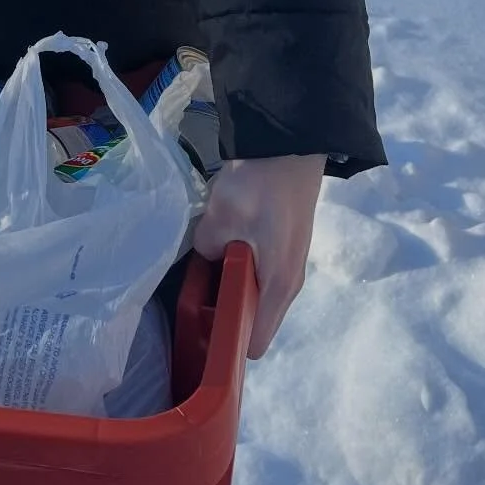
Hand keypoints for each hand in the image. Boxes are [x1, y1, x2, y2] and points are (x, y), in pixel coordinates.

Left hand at [192, 152, 325, 359]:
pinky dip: (238, 265)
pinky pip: (257, 271)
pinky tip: (221, 241)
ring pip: (253, 292)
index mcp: (278, 286)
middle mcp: (288, 284)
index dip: (224, 343)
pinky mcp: (283, 245)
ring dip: (229, 283)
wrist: (291, 141)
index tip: (197, 329)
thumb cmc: (261, 185)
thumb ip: (207, 248)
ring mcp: (288, 263)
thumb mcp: (222, 217)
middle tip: (192, 291)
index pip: (254, 343)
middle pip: (252, 318)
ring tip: (203, 262)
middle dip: (222, 311)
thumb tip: (209, 256)